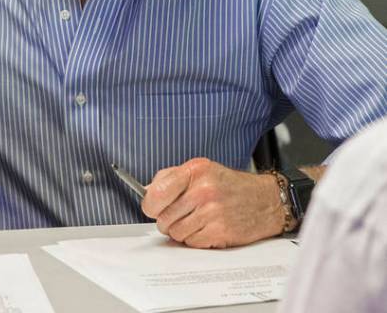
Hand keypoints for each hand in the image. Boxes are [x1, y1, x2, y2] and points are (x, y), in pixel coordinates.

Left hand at [141, 158, 284, 248]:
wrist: (266, 200)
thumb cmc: (230, 185)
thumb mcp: (200, 169)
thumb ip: (171, 178)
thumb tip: (147, 193)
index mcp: (194, 171)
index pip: (156, 193)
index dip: (150, 205)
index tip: (152, 207)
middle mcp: (203, 190)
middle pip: (164, 217)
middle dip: (167, 220)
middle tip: (178, 216)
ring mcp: (212, 212)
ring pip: (176, 232)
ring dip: (181, 231)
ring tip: (195, 221)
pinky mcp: (221, 231)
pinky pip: (192, 242)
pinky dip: (195, 239)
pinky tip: (206, 228)